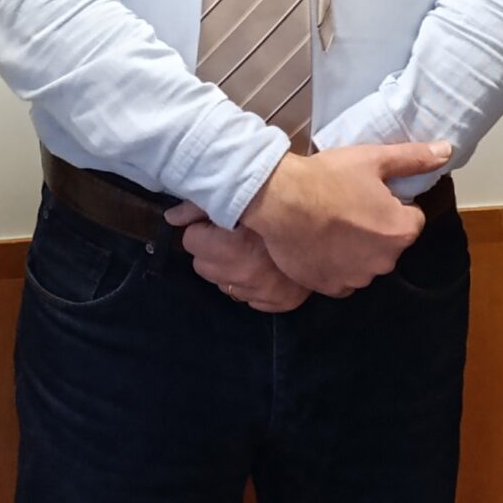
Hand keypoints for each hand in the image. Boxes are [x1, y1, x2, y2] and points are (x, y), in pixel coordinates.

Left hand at [163, 201, 307, 311]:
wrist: (332, 223)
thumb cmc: (282, 203)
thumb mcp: (242, 198)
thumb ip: (200, 206)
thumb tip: (170, 218)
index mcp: (234, 247)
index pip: (192, 241)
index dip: (203, 227)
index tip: (220, 220)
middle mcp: (246, 276)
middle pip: (202, 265)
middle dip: (212, 248)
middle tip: (232, 234)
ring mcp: (262, 294)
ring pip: (222, 282)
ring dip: (228, 267)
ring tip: (248, 248)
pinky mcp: (277, 304)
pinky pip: (246, 297)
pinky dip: (249, 283)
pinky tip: (262, 265)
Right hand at [239, 141, 451, 298]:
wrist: (279, 201)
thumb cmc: (328, 177)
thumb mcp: (373, 159)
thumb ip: (413, 158)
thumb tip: (447, 151)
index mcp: (400, 231)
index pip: (411, 218)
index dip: (393, 203)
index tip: (370, 193)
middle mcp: (385, 262)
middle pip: (389, 242)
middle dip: (376, 227)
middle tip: (348, 205)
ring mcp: (357, 278)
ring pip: (366, 261)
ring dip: (357, 248)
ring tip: (330, 224)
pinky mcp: (331, 287)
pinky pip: (343, 277)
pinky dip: (336, 264)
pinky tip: (320, 244)